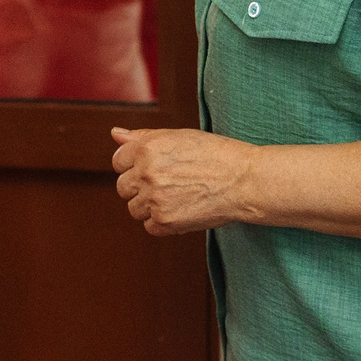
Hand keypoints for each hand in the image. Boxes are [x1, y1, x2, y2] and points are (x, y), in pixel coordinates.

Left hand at [111, 127, 256, 235]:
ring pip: (134, 209)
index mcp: (147, 148)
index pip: (118, 161)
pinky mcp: (165, 221)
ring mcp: (154, 198)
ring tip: (178, 196)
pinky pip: (149, 226)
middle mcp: (146, 172)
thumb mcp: (179, 136)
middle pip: (123, 187)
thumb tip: (115, 134)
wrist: (244, 180)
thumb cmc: (216, 155)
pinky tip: (182, 209)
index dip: (135, 165)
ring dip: (150, 206)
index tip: (154, 168)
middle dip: (141, 187)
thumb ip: (143, 136)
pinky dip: (162, 222)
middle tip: (169, 183)